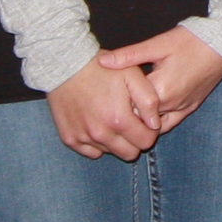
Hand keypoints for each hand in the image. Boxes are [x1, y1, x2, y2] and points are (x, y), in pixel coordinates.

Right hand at [47, 58, 161, 160]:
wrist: (66, 67)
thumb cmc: (102, 69)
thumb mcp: (132, 76)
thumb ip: (149, 101)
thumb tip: (155, 125)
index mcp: (118, 119)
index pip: (145, 143)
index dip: (149, 132)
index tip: (144, 121)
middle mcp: (100, 134)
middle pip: (128, 154)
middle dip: (134, 141)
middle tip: (129, 121)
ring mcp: (83, 138)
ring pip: (110, 152)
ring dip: (115, 140)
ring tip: (110, 117)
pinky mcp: (70, 139)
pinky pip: (91, 152)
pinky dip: (97, 143)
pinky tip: (96, 123)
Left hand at [97, 27, 221, 138]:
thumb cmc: (190, 41)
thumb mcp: (158, 44)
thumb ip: (129, 56)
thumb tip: (101, 61)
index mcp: (160, 90)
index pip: (128, 105)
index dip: (113, 102)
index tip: (103, 95)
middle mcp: (171, 105)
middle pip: (139, 118)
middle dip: (124, 112)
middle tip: (109, 103)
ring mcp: (182, 109)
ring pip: (153, 125)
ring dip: (140, 120)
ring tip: (126, 109)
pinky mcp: (190, 108)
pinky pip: (169, 124)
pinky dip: (156, 123)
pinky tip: (147, 115)